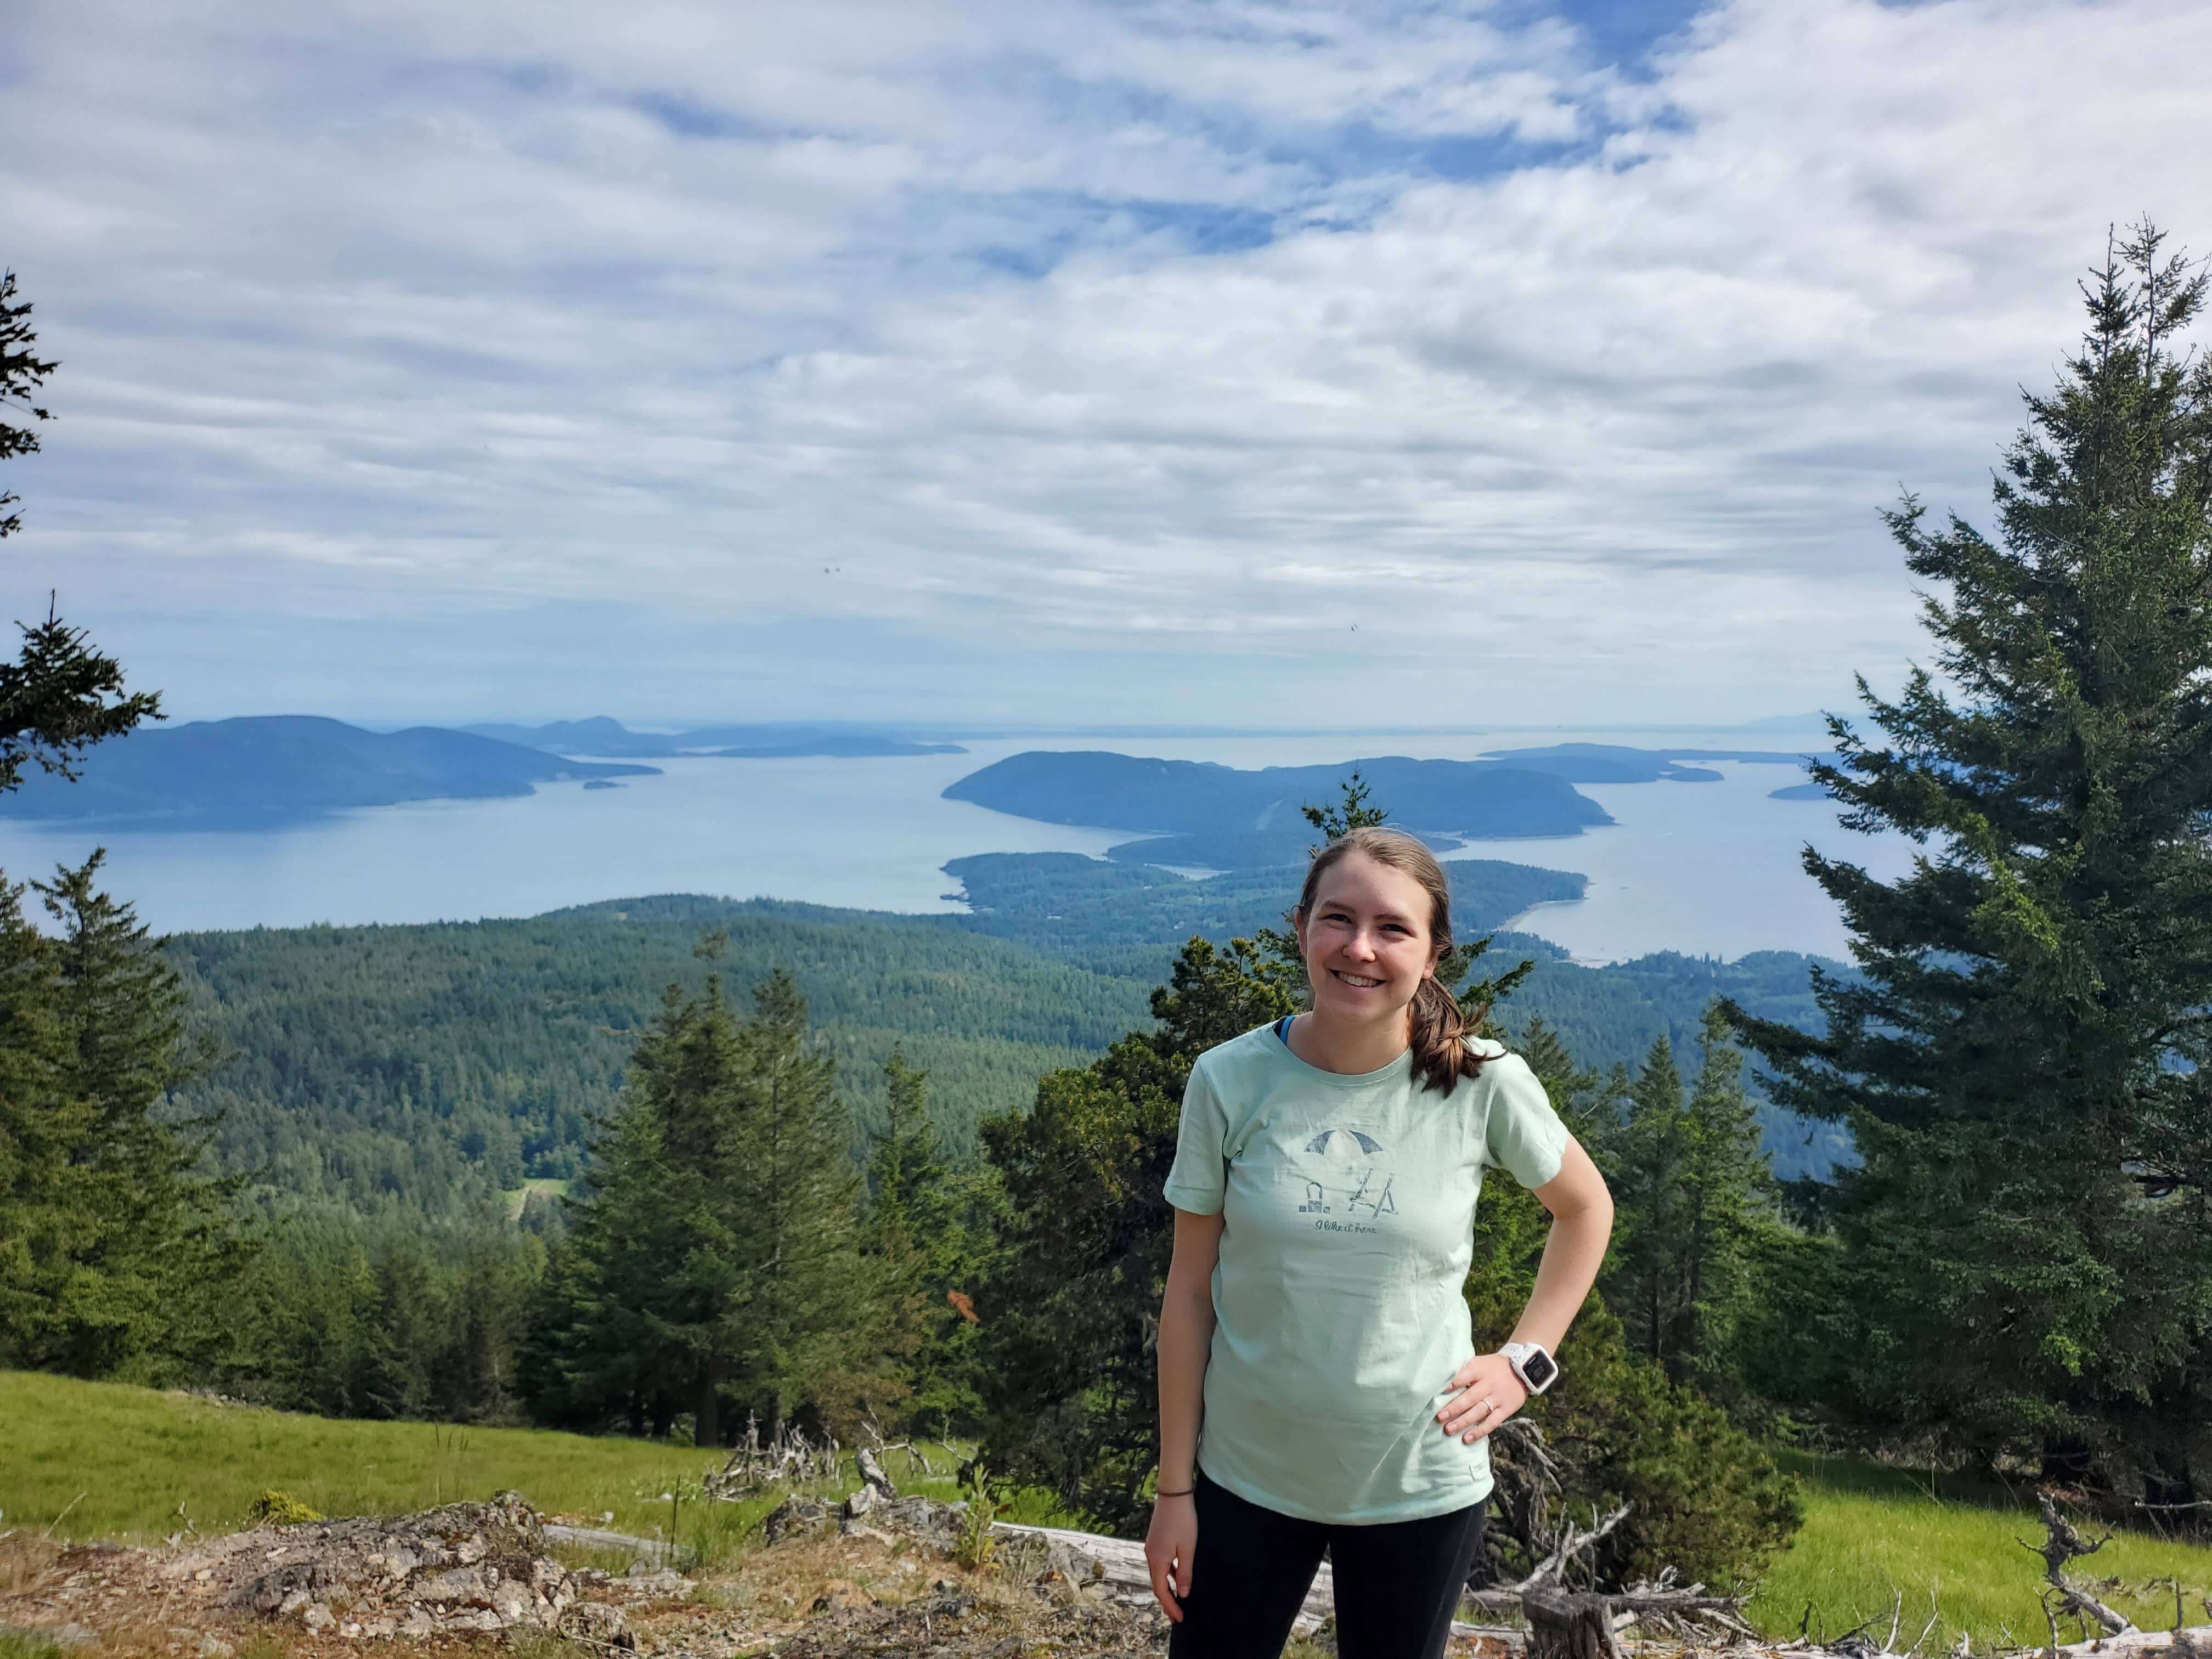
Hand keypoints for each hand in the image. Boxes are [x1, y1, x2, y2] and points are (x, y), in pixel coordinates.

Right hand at [1144, 1493, 1197, 1621]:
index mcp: (1157, 1559)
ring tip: (1177, 1600)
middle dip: (1167, 1601)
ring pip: (1158, 1573)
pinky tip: (1177, 1575)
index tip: (1180, 1619)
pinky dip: (1167, 1574)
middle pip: (1157, 1584)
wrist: (1173, 1493)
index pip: (1161, 1591)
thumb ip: (1185, 1572)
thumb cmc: (1183, 1520)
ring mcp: (1151, 1546)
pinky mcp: (1155, 1539)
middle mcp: (1150, 1555)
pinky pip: (1160, 1563)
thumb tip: (1183, 1594)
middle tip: (1177, 1616)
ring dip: (1167, 1588)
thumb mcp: (1188, 1549)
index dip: (1170, 1606)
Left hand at [1437, 1351, 1529, 1441]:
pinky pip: (1491, 1423)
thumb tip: (1442, 1379)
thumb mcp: (1480, 1362)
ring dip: (1463, 1422)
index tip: (1438, 1392)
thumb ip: (1464, 1370)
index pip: (1464, 1376)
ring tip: (1448, 1430)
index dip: (1452, 1384)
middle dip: (1453, 1408)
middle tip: (1439, 1417)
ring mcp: (1498, 1398)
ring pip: (1478, 1412)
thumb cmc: (1493, 1367)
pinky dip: (1479, 1431)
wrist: (1524, 1369)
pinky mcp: (1506, 1410)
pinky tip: (1467, 1438)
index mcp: (1480, 1370)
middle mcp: (1489, 1384)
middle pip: (1469, 1397)